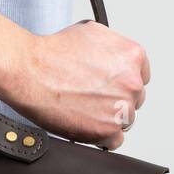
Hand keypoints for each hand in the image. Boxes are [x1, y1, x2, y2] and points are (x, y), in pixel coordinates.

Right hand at [0, 21, 149, 148]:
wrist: (31, 71)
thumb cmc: (53, 53)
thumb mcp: (92, 32)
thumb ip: (113, 47)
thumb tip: (115, 58)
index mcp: (132, 56)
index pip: (141, 75)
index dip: (123, 81)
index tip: (111, 86)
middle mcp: (132, 82)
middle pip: (135, 99)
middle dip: (116, 99)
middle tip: (93, 97)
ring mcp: (121, 108)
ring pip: (125, 120)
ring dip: (109, 118)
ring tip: (85, 109)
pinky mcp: (107, 130)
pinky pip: (115, 140)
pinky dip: (102, 136)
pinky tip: (87, 124)